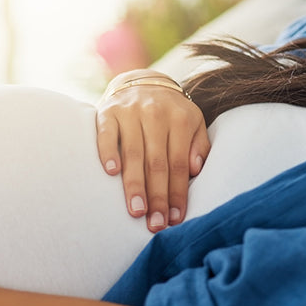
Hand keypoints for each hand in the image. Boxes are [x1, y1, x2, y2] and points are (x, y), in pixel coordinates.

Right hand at [96, 70, 209, 231]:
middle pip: (157, 162)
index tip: (175, 219)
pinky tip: (111, 172)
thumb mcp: (193, 123)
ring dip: (134, 184)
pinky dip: (107, 151)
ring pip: (133, 153)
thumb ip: (198, 145)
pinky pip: (106, 133)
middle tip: (155, 224)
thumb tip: (197, 169)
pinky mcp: (108, 110)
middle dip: (157, 197)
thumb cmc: (170, 113)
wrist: (141, 81)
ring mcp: (130, 111)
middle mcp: (156, 113)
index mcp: (180, 119)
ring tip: (136, 211)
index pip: (180, 163)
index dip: (177, 193)